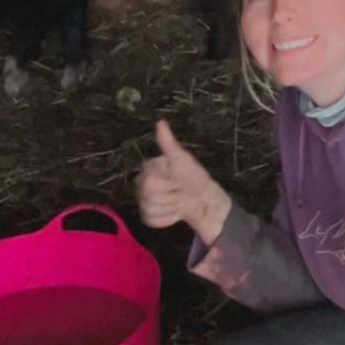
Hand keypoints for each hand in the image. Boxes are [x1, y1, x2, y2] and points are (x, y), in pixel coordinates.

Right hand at [136, 120, 231, 243]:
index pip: (150, 183)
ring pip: (151, 210)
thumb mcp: (183, 160)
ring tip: (180, 200)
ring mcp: (142, 201)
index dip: (170, 184)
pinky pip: (153, 221)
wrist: (203, 199)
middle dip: (172, 196)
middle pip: (150, 198)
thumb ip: (169, 144)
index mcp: (148, 168)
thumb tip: (160, 123)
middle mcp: (141, 183)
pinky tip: (175, 211)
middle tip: (181, 191)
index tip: (179, 180)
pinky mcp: (147, 216)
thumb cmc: (194, 177)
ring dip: (172, 207)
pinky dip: (168, 218)